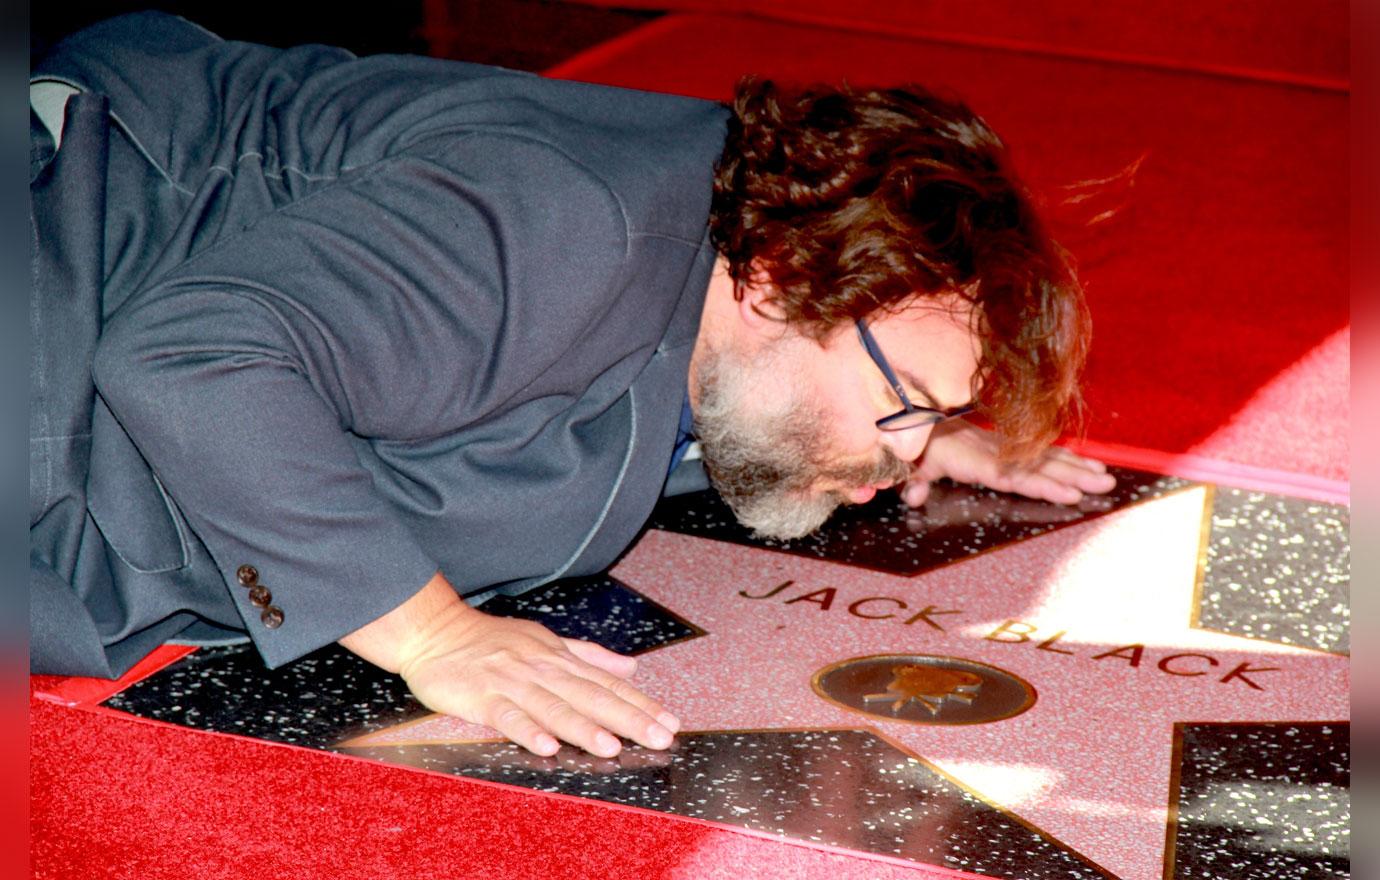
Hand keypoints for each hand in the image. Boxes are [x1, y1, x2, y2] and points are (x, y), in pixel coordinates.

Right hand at [341, 573, 678, 757]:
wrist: (435, 631)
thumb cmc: (490, 641)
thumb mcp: (546, 641)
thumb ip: (589, 656)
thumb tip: (630, 668)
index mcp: (559, 658)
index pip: (609, 684)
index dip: (641, 704)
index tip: (671, 723)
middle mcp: (542, 669)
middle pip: (591, 696)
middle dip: (629, 719)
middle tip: (660, 738)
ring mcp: (512, 682)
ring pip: (554, 707)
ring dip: (584, 727)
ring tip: (612, 746)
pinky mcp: (482, 697)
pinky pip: (508, 716)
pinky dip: (528, 730)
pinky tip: (547, 746)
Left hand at [900, 420, 1115, 506]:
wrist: (920, 413)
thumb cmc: (919, 446)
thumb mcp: (913, 464)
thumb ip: (915, 482)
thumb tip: (913, 497)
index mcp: (972, 459)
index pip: (1012, 474)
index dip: (1040, 484)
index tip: (1070, 493)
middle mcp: (995, 450)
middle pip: (1039, 465)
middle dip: (1074, 476)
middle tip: (1106, 485)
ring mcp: (1005, 446)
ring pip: (1045, 456)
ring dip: (1078, 467)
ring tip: (1106, 478)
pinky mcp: (1009, 443)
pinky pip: (1042, 450)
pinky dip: (1067, 457)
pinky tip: (1090, 465)